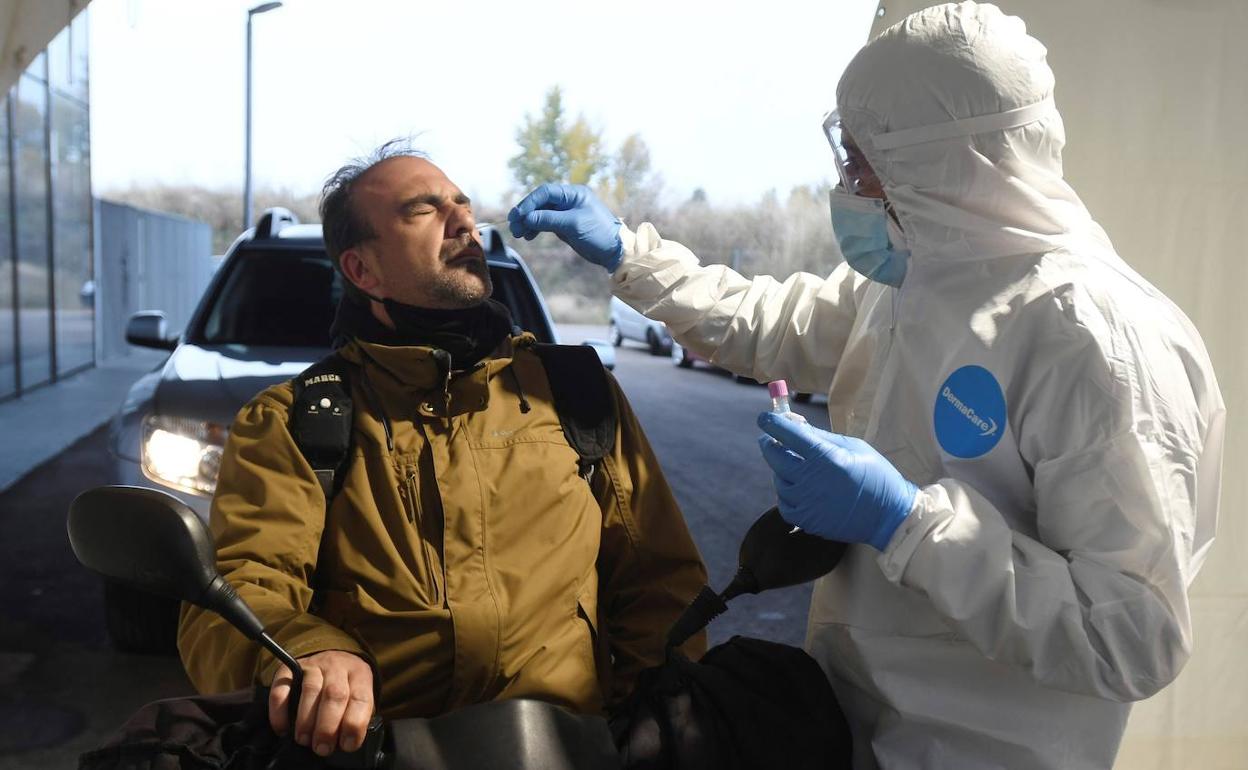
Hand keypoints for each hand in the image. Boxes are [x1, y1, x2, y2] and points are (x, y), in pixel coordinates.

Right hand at [269, 650, 374, 756]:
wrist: (330, 655)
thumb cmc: (346, 686)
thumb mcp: (358, 696)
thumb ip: (355, 715)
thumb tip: (345, 742)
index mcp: (360, 674)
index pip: (360, 698)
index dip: (354, 724)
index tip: (347, 745)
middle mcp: (338, 666)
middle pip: (335, 694)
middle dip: (328, 726)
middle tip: (322, 747)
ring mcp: (314, 665)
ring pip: (310, 689)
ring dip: (306, 720)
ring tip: (304, 740)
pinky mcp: (291, 668)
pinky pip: (282, 687)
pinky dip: (280, 710)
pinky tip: (282, 727)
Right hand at [508, 183, 623, 270]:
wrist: (614, 251)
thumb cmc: (598, 233)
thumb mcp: (572, 224)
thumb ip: (548, 219)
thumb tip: (526, 218)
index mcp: (573, 194)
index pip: (545, 192)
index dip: (530, 203)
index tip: (519, 215)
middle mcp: (569, 200)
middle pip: (541, 203)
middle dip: (526, 213)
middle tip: (513, 225)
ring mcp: (566, 213)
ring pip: (541, 213)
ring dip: (528, 222)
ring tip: (518, 233)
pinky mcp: (565, 225)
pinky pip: (545, 223)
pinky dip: (536, 228)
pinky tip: (528, 236)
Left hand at [756, 412, 916, 549]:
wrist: (888, 515)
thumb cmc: (876, 476)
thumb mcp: (854, 447)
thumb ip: (823, 437)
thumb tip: (798, 426)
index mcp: (824, 457)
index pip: (788, 434)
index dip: (772, 423)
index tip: (764, 418)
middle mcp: (810, 479)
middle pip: (775, 456)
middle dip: (770, 443)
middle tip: (771, 439)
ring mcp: (806, 501)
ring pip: (778, 480)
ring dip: (780, 470)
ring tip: (793, 467)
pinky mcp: (806, 520)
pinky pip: (783, 504)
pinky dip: (785, 494)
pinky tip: (796, 489)